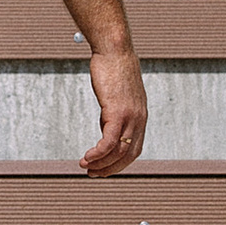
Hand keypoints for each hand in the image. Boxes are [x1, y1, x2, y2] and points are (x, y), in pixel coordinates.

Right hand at [80, 42, 146, 177]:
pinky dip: (97, 153)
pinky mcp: (118, 112)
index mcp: (140, 117)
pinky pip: (109, 142)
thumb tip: (105, 126)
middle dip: (110, 169)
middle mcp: (139, 119)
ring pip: (118, 152)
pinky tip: (87, 157)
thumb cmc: (113, 68)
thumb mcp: (117, 95)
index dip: (119, 163)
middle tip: (93, 174)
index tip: (104, 168)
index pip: (134, 149)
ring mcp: (130, 117)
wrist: (115, 50)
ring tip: (85, 167)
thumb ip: (114, 112)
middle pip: (128, 156)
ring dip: (101, 164)